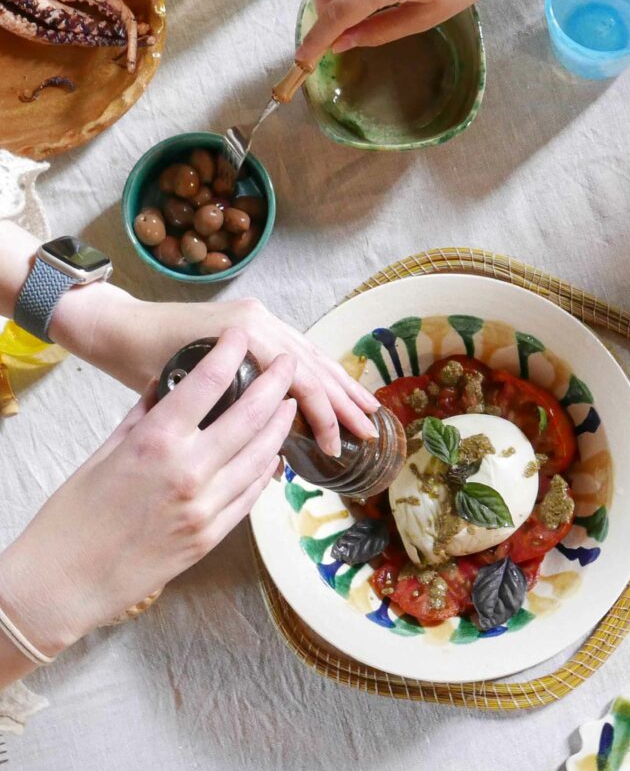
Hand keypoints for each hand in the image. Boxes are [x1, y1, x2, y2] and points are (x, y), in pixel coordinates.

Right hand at [0, 329, 295, 656]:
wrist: (65, 581)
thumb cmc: (75, 515)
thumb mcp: (106, 450)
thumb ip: (145, 414)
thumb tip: (169, 384)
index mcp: (156, 441)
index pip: (208, 383)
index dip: (231, 352)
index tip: (242, 335)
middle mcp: (189, 470)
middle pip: (251, 416)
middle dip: (276, 384)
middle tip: (288, 363)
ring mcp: (206, 507)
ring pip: (262, 456)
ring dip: (280, 426)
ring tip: (289, 404)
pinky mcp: (212, 536)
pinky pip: (251, 494)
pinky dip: (266, 469)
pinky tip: (273, 454)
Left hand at [51, 289, 379, 456]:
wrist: (117, 327)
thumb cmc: (139, 361)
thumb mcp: (183, 391)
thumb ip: (226, 412)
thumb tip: (270, 453)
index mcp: (246, 334)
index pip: (299, 379)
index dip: (322, 415)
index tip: (334, 446)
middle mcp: (260, 320)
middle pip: (314, 364)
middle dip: (345, 400)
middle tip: (371, 432)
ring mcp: (260, 318)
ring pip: (312, 354)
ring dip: (340, 384)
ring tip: (366, 411)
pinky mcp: (255, 322)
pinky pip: (297, 348)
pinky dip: (319, 371)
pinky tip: (334, 389)